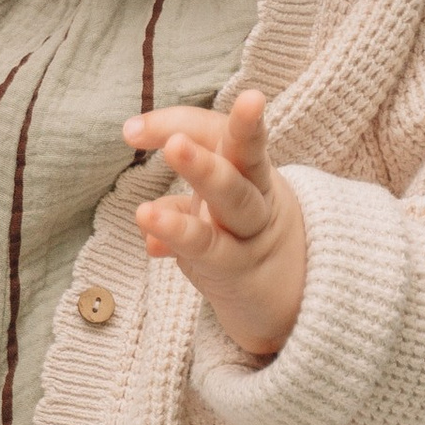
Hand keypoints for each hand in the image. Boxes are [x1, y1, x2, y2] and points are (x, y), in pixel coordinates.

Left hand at [126, 87, 306, 360]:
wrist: (295, 301)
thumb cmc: (245, 245)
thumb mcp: (216, 217)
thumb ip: (182, 210)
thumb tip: (149, 224)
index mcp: (247, 168)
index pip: (217, 131)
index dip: (177, 122)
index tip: (130, 129)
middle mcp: (256, 193)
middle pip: (245, 156)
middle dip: (228, 135)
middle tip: (179, 137)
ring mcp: (252, 231)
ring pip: (235, 197)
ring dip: (204, 173)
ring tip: (171, 155)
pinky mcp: (239, 267)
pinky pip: (209, 247)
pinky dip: (178, 232)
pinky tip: (148, 223)